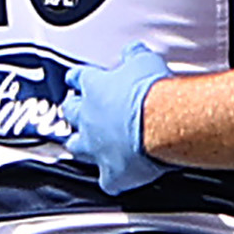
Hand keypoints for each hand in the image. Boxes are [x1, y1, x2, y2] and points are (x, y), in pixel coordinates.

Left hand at [63, 44, 169, 194]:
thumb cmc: (153, 92)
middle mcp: (89, 118)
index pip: (77, 80)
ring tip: (85, 147)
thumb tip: (133, 51)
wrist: (164, 122)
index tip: (75, 81)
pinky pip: (109, 181)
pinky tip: (119, 180)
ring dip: (81, 146)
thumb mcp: (144, 61)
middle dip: (72, 113)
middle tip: (75, 111)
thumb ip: (134, 56)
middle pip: (70, 114)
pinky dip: (114, 181)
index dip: (77, 81)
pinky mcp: (112, 173)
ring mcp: (97, 147)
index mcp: (96, 88)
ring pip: (77, 148)